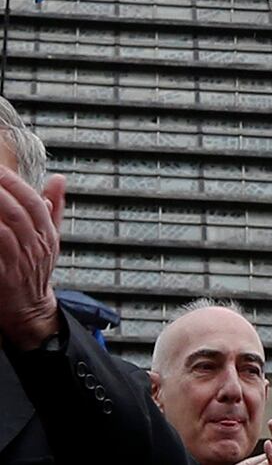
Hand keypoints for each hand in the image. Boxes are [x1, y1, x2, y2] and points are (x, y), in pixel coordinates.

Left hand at [0, 169, 64, 349]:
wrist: (30, 310)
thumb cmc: (37, 271)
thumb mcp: (51, 239)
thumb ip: (54, 207)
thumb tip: (58, 178)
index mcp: (48, 234)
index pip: (34, 202)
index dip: (16, 183)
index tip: (0, 169)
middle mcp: (36, 247)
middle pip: (19, 213)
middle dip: (1, 191)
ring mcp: (20, 263)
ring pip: (5, 230)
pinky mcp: (4, 277)